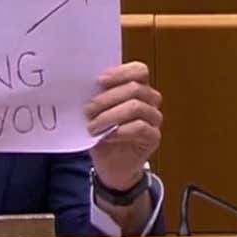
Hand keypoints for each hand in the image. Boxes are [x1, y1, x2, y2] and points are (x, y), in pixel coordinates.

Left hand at [85, 61, 161, 191]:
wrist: (111, 165)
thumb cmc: (104, 134)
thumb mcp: (97, 113)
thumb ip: (97, 98)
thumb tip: (82, 86)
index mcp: (138, 88)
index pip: (139, 71)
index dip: (121, 73)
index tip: (99, 80)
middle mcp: (150, 101)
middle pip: (135, 89)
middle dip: (108, 98)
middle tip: (88, 109)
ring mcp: (154, 119)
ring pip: (137, 107)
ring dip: (111, 115)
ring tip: (93, 126)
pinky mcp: (154, 137)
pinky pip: (140, 128)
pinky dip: (121, 130)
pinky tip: (107, 136)